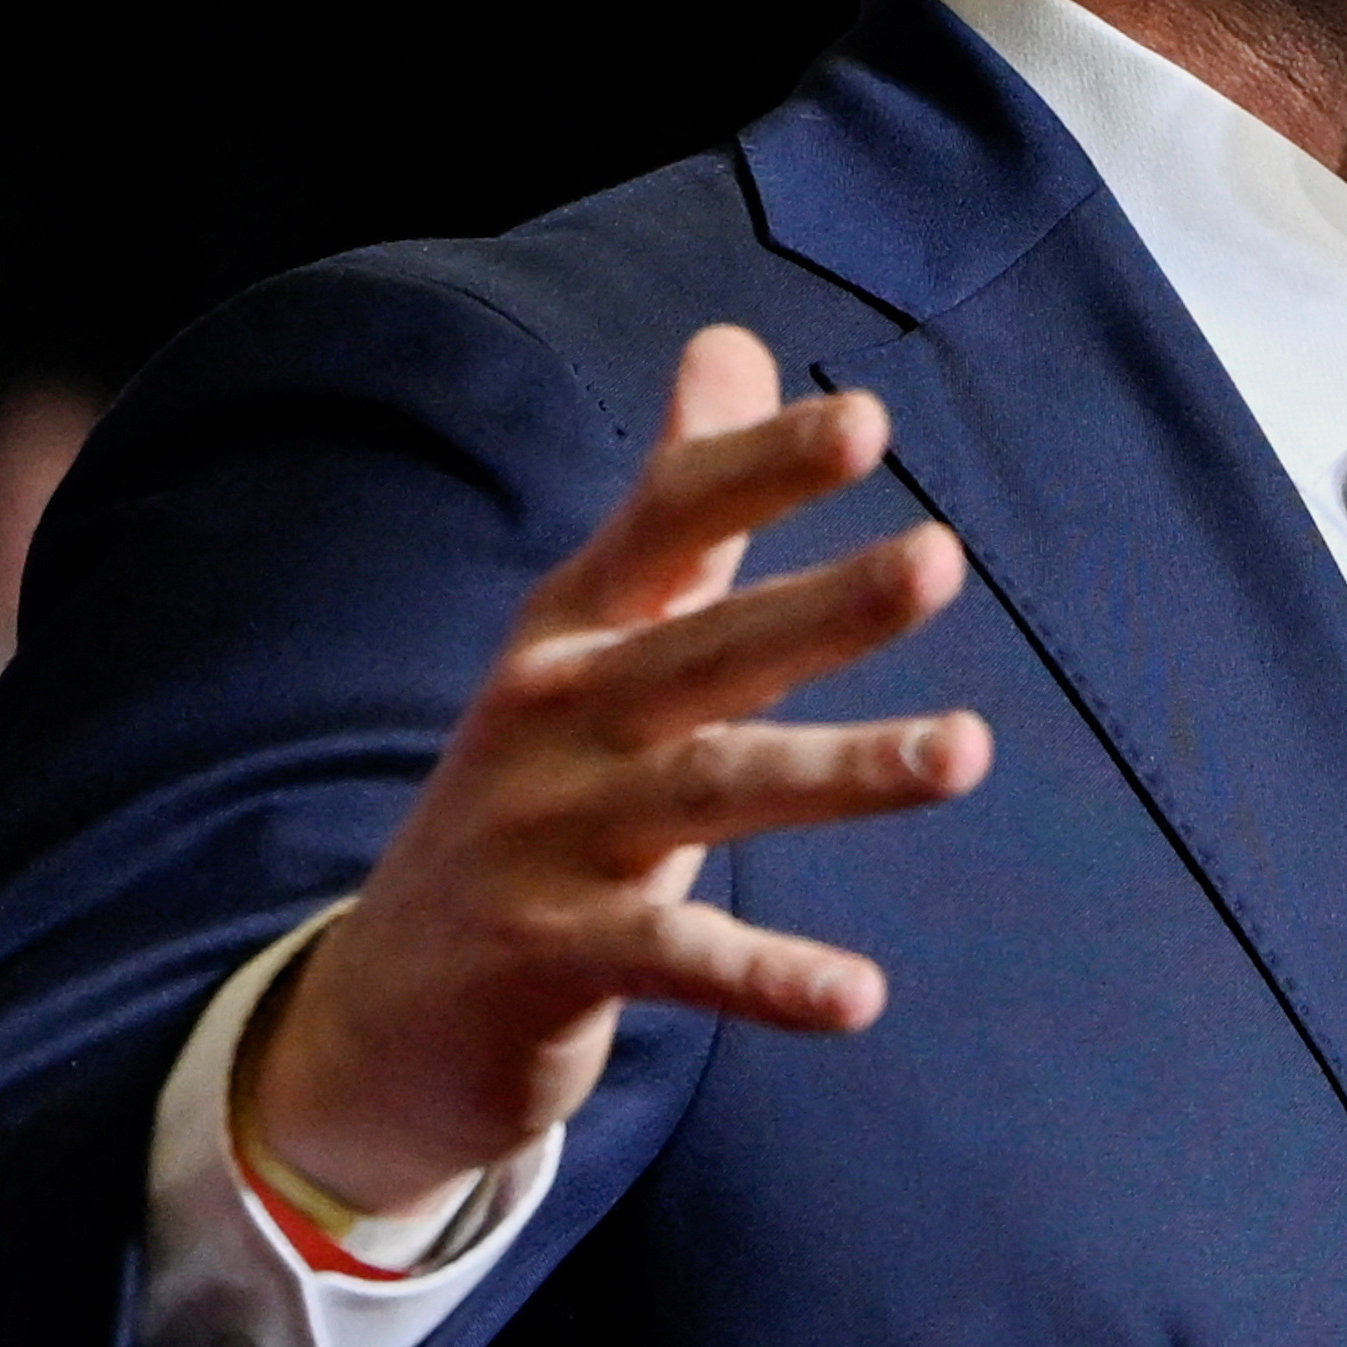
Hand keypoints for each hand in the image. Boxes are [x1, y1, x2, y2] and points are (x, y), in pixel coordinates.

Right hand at [240, 325, 991, 1218]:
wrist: (384, 1006)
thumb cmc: (533, 794)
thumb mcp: (591, 639)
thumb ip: (680, 508)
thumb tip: (733, 339)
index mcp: (572, 629)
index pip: (667, 524)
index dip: (759, 470)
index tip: (867, 421)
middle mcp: (554, 717)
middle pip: (704, 650)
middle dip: (821, 604)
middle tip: (940, 557)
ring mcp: (547, 839)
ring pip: (710, 793)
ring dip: (840, 773)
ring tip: (963, 752)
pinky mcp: (553, 959)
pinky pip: (678, 965)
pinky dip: (767, 979)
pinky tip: (861, 997)